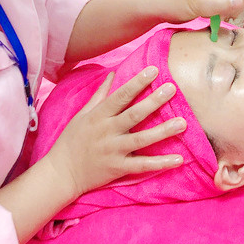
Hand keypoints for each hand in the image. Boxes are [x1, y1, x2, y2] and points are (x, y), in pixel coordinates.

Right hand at [45, 67, 185, 198]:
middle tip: (172, 88)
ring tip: (182, 123)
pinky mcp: (118, 168)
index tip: (154, 70)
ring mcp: (114, 151)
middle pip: (134, 114)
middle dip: (154, 101)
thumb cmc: (71, 140)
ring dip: (163, 131)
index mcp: (99, 115)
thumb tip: (113, 73)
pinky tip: (178, 159)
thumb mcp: (82, 114)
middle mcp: (107, 131)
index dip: (137, 82)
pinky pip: (142, 165)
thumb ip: (100, 94)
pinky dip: (160, 163)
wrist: (60, 173)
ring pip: (142, 139)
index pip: (121, 96)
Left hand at [154, 0, 243, 22]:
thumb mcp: (197, 4)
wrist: (157, 8)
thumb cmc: (173, 3)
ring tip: (215, 18)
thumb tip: (241, 1)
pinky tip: (213, 19)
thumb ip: (219, 3)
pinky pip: (224, 4)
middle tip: (220, 17)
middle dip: (233, 6)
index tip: (226, 14)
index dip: (235, 0)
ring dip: (227, 11)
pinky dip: (222, 13)